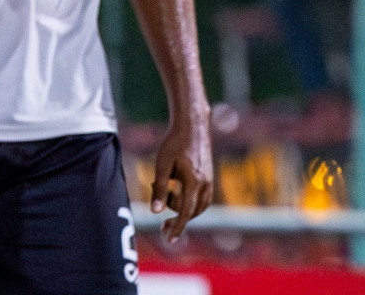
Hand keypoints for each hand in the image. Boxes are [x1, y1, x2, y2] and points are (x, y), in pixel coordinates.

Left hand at [149, 114, 212, 241]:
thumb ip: (159, 189)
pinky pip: (203, 197)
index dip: (177, 227)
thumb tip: (155, 212)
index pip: (186, 212)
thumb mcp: (162, 165)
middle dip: (179, 220)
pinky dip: (192, 202)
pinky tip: (177, 192)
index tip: (169, 239)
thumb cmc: (174, 143)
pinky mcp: (209, 174)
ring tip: (168, 199)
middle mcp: (205, 182)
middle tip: (162, 225)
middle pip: (193, 211)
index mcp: (193, 181)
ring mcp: (209, 178)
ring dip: (185, 210)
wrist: (192, 124)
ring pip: (200, 205)